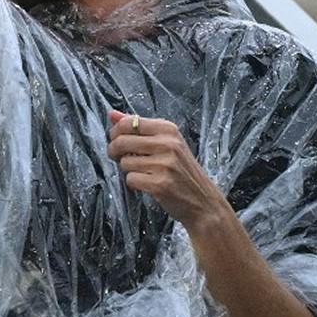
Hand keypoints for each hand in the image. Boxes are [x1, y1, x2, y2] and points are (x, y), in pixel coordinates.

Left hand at [107, 110, 229, 233]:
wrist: (204, 201)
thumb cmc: (182, 171)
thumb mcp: (166, 142)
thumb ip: (139, 127)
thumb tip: (113, 115)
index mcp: (168, 129)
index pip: (128, 122)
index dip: (116, 132)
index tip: (117, 140)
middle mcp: (168, 144)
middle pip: (121, 141)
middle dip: (115, 151)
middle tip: (120, 158)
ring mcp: (165, 165)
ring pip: (124, 162)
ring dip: (128, 169)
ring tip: (144, 173)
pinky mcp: (160, 184)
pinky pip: (130, 179)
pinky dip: (134, 183)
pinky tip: (148, 184)